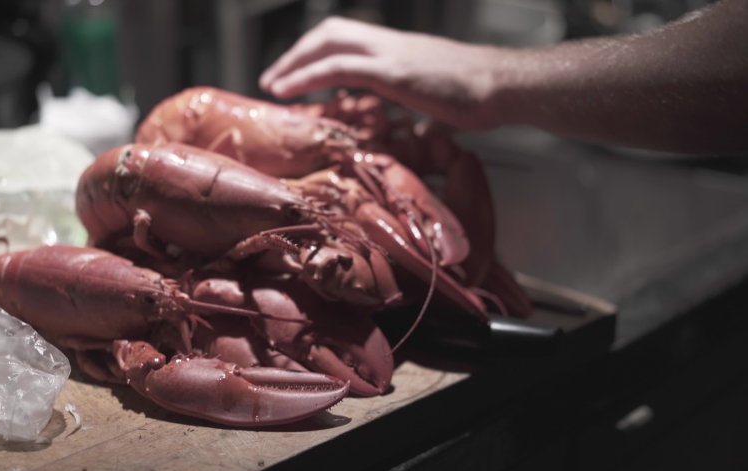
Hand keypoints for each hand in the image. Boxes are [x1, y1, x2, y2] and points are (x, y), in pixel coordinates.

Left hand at [259, 17, 511, 130]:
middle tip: (275, 78)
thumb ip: (424, 112)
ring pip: (328, 44)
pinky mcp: (393, 72)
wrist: (505, 86)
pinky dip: (307, 75)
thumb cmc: (481, 96)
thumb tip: (421, 130)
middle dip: (299, 52)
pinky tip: (288, 89)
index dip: (319, 51)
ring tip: (272, 83)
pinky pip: (339, 68)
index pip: (348, 39)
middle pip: (332, 32)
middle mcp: (390, 45)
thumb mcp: (442, 103)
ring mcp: (391, 55)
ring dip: (294, 63)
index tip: (299, 73)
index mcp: (399, 50)